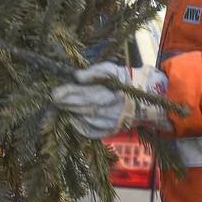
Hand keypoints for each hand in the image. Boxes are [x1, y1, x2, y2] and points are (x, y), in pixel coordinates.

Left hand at [50, 61, 168, 138]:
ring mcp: (111, 123)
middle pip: (81, 107)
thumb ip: (94, 72)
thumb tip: (77, 76)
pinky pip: (91, 132)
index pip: (83, 93)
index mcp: (110, 93)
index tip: (54, 93)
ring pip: (84, 120)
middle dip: (65, 103)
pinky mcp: (111, 131)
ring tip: (61, 108)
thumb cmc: (126, 80)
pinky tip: (73, 119)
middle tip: (53, 100)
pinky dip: (80, 127)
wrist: (148, 98)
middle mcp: (110, 110)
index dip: (67, 93)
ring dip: (71, 114)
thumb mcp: (112, 69)